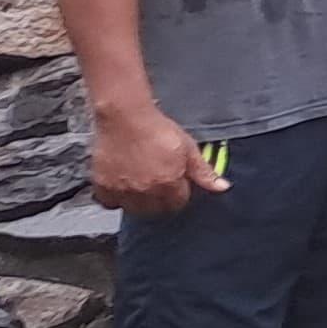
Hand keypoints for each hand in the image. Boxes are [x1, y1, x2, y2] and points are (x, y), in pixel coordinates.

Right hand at [90, 105, 224, 218]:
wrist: (124, 116)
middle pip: (156, 211)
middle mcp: (145, 192)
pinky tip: (122, 185)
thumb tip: (223, 188)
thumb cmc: (158, 130)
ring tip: (141, 184)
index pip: (178, 204)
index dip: (179, 194)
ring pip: (134, 210)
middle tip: (158, 183)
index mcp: (169, 184)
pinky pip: (110, 203)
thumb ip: (204, 172)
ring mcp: (122, 191)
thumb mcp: (188, 148)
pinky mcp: (102, 186)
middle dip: (161, 200)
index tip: (176, 184)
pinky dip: (116, 199)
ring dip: (139, 202)